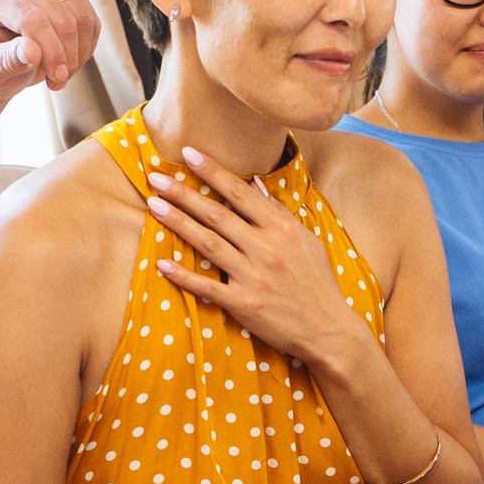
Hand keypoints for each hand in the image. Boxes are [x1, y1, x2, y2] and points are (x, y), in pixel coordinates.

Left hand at [0, 0, 102, 96]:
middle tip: (58, 81)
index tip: (56, 77)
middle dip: (66, 55)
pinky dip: (86, 48)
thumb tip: (32, 52)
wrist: (1, 63)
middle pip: (60, 17)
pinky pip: (91, 20)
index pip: (31, 17)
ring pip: (80, 17)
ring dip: (78, 54)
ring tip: (61, 75)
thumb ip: (6, 61)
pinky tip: (70, 62)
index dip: (50, 49)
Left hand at [143, 148, 370, 367]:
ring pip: (207, 243)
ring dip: (178, 223)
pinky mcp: (243, 303)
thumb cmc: (317, 282)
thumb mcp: (306, 240)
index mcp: (281, 229)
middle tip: (155, 178)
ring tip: (154, 205)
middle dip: (183, 193)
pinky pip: (207, 286)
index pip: (240, 193)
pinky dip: (183, 275)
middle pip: (216, 214)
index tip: (189, 153)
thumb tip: (255, 183)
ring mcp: (253, 276)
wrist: (329, 330)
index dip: (212, 172)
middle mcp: (265, 248)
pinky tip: (162, 263)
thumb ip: (278, 212)